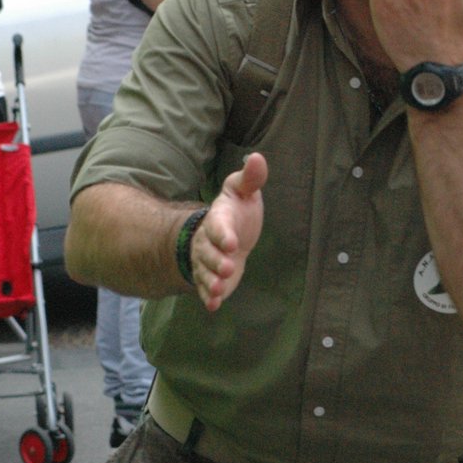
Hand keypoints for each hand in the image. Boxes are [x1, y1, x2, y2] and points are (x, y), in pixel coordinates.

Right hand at [191, 152, 267, 311]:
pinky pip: (206, 288)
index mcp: (219, 219)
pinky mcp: (212, 278)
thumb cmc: (237, 211)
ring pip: (205, 272)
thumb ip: (250, 178)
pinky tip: (214, 305)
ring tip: (219, 290)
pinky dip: (209, 297)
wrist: (227, 236)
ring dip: (211, 281)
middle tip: (228, 267)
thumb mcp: (243, 192)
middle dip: (216, 260)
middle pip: (208, 252)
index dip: (223, 234)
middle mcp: (208, 241)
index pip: (218, 225)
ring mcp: (207, 262)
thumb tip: (257, 157)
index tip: (232, 243)